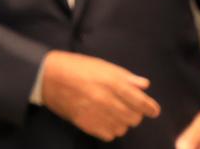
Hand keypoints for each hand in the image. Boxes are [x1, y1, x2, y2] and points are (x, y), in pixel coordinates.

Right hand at [39, 50, 160, 140]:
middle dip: (134, 113)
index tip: (153, 110)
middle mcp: (107, 100)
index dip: (151, 108)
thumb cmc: (75, 67)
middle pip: (135, 118)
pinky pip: (109, 134)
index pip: (142, 102)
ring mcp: (97, 114)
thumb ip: (124, 76)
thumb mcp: (101, 65)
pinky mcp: (87, 124)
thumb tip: (144, 86)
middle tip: (126, 107)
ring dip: (122, 122)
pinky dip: (110, 129)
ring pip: (123, 128)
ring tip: (112, 112)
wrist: (47, 77)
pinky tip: (103, 119)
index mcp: (112, 82)